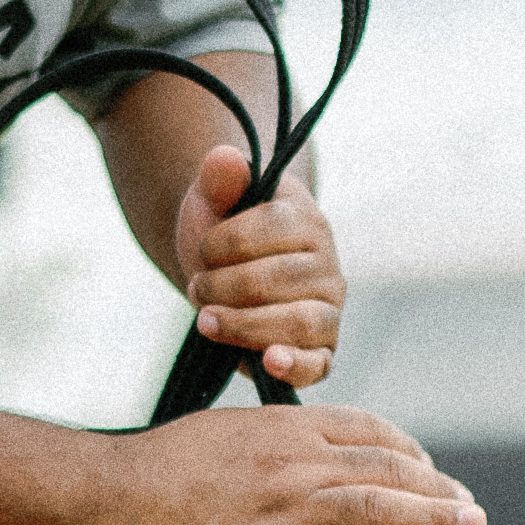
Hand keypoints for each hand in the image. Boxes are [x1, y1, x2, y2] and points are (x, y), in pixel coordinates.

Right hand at [75, 399, 483, 524]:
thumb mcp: (220, 434)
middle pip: (386, 467)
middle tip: (470, 505)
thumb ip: (266, 443)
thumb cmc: (152, 472)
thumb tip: (297, 456)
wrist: (105, 502)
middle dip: (436, 487)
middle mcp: (293, 464)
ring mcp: (283, 514)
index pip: (367, 430)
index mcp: (281, 428)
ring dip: (432, 518)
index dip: (408, 450)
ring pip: (376, 509)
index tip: (429, 469)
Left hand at [175, 147, 342, 390]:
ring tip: (205, 321)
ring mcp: (327, 310)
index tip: (203, 250)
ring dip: (242, 324)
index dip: (225, 241)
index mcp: (307, 221)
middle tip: (197, 289)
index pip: (274, 227)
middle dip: (224, 286)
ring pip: (298, 322)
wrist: (221, 278)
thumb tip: (226, 159)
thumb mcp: (212, 200)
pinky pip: (317, 364)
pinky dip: (294, 364)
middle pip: (280, 279)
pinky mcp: (319, 352)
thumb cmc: (220, 234)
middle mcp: (327, 266)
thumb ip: (220, 178)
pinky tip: (268, 362)